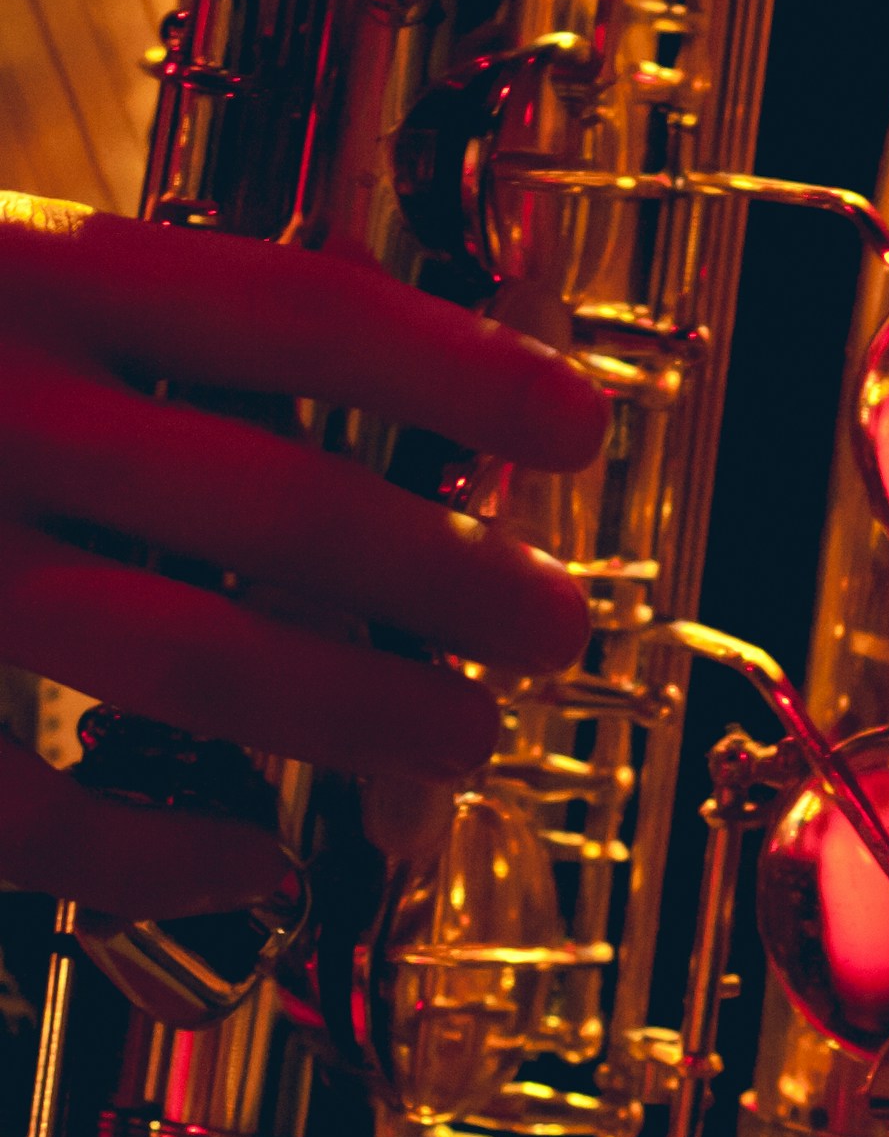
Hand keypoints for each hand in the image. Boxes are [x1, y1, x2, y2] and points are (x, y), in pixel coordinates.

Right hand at [0, 195, 606, 917]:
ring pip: (194, 665)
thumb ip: (133, 323)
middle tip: (559, 624)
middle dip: (452, 576)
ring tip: (465, 744)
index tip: (584, 422)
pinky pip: (38, 812)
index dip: (462, 368)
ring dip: (358, 715)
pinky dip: (160, 856)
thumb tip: (375, 388)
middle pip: (282, 506)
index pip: (299, 311)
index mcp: (31, 272)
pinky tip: (249, 864)